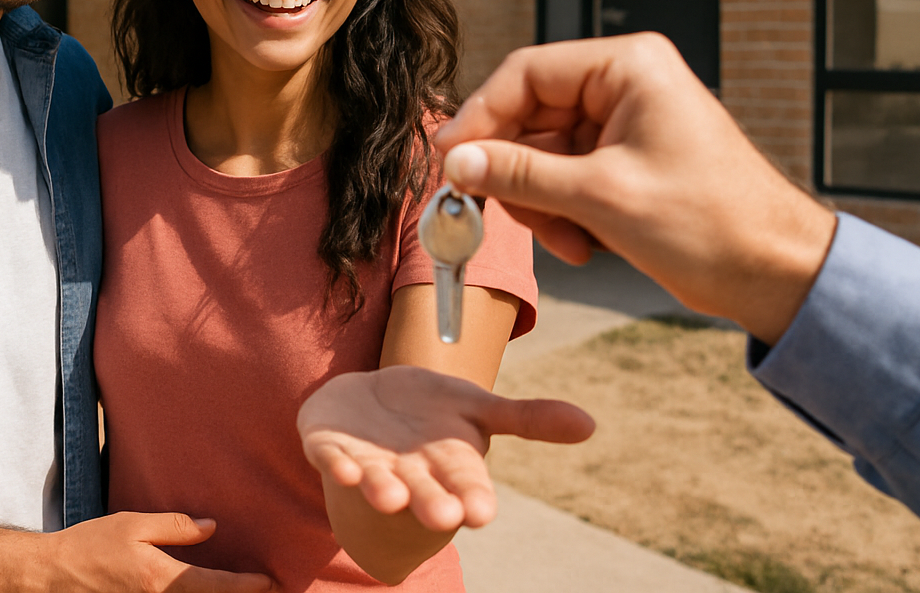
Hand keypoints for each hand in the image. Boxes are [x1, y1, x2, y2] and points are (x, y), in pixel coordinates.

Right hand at [43, 511, 275, 592]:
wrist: (52, 577)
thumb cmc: (91, 546)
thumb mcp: (132, 524)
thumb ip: (173, 527)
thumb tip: (211, 527)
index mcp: (159, 578)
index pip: (212, 585)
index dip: (243, 586)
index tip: (268, 583)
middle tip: (267, 591)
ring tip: (236, 591)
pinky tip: (200, 591)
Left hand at [298, 367, 593, 529]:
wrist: (368, 401)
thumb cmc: (432, 412)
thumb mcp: (478, 407)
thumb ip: (527, 418)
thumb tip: (590, 424)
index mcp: (449, 464)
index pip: (466, 484)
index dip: (473, 497)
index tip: (481, 512)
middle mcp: (410, 472)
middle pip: (423, 491)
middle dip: (431, 504)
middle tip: (442, 519)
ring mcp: (369, 462)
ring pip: (377, 480)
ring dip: (382, 489)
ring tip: (389, 498)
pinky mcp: (330, 447)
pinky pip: (332, 458)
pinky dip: (339, 464)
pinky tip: (344, 470)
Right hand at [430, 33, 836, 343]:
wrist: (776, 274)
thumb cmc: (713, 224)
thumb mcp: (600, 197)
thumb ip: (520, 175)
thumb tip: (457, 163)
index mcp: (628, 67)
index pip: (526, 74)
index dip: (481, 118)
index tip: (449, 161)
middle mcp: (625, 85)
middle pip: (528, 117)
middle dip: (514, 173)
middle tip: (486, 211)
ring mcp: (625, 124)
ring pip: (541, 154)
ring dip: (540, 203)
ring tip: (565, 241)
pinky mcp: (625, 161)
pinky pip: (565, 177)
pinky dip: (561, 213)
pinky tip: (581, 245)